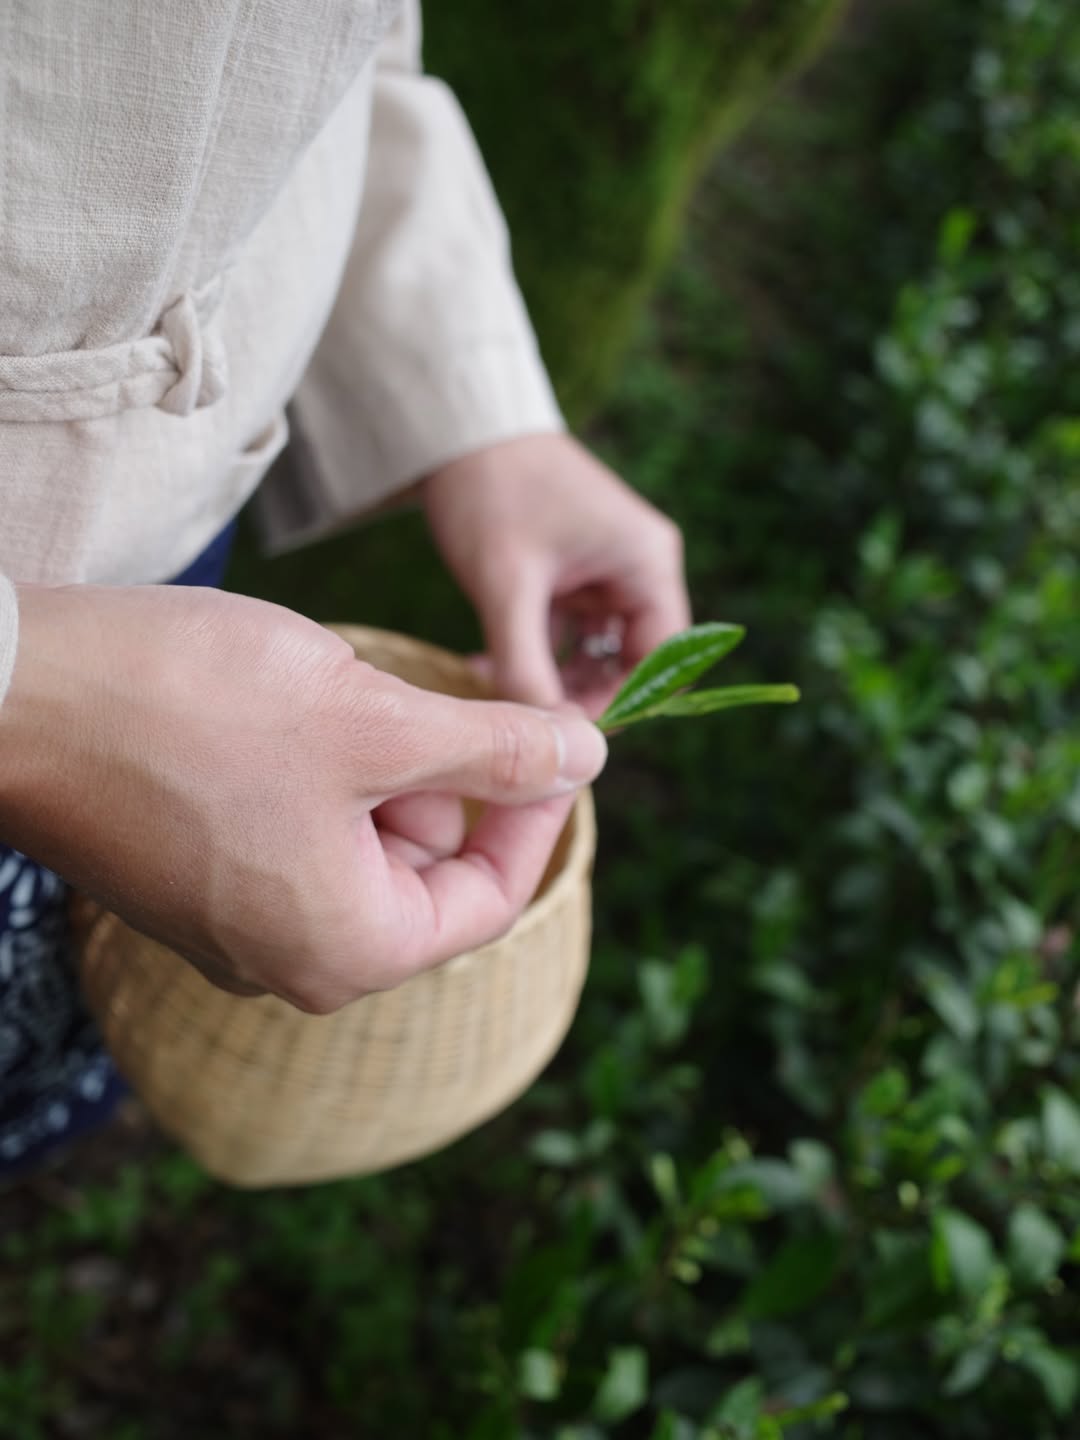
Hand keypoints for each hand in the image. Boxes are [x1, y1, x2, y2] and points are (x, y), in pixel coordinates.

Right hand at [0, 583, 605, 1011]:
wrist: (11, 689)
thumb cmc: (193, 709)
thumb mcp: (375, 722)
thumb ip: (494, 750)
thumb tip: (591, 759)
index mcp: (347, 948)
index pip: (488, 896)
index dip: (536, 809)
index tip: (554, 733)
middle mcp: (288, 960)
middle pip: (420, 866)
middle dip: (438, 772)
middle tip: (416, 689)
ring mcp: (229, 923)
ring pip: (355, 837)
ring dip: (371, 758)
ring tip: (327, 690)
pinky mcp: (185, 876)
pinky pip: (290, 828)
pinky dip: (315, 766)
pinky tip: (276, 705)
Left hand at [422, 433, 691, 716]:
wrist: (455, 430)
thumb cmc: (492, 492)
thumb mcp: (507, 586)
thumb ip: (527, 665)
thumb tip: (547, 736)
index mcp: (647, 563)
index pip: (665, 661)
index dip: (627, 704)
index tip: (569, 734)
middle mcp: (638, 569)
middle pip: (632, 664)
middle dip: (581, 698)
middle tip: (524, 723)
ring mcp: (604, 573)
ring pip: (594, 656)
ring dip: (552, 681)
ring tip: (498, 693)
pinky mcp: (571, 577)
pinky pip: (565, 637)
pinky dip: (534, 657)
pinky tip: (488, 667)